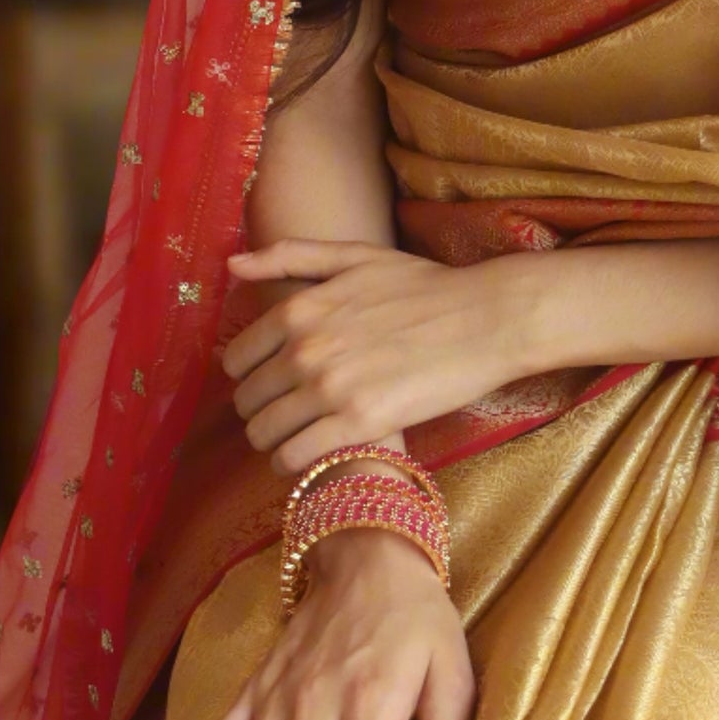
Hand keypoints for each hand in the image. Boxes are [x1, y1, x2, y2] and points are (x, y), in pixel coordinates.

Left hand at [223, 239, 531, 476]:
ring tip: (304, 435)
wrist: (487, 318)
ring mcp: (331, 389)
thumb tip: (232, 265)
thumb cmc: (424, 286)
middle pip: (247, 402)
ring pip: (264, 434)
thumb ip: (289, 256)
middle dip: (263, 409)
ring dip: (277, 440)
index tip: (275, 383)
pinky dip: (297, 463)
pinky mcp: (360, 424)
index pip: (236, 361)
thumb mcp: (356, 256)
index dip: (251, 376)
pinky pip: (295, 459)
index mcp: (298, 309)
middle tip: (294, 412)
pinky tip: (318, 453)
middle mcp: (305, 350)